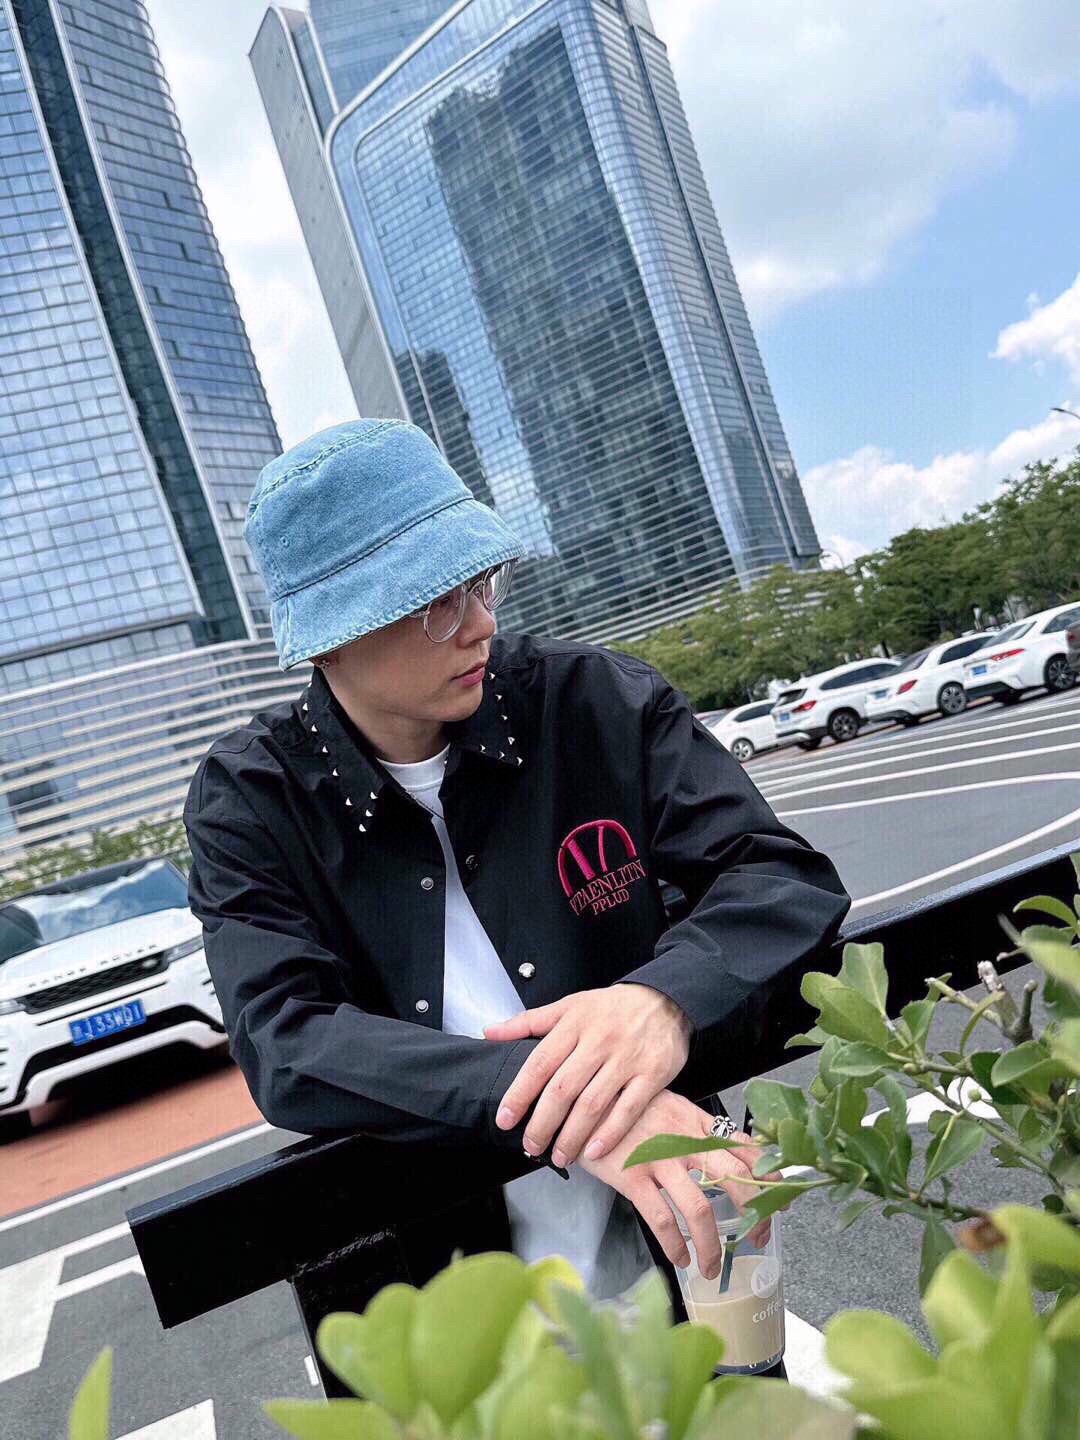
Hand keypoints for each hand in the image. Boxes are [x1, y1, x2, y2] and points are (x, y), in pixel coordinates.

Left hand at [484, 983, 690, 1167]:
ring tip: (559, 1156)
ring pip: (593, 1103)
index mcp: (574, 1023)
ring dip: (572, 1135)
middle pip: (563, 1089)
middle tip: (530, 1146)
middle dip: (542, 1123)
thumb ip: (529, 1022)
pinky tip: (594, 1151)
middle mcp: (599, 1041)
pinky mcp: (652, 1074)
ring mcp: (626, 1058)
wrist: (666, 999)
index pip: (539, 1063)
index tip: (505, 1119)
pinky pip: (629, 1108)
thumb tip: (490, 1032)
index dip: (520, 1094)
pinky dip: (611, 1133)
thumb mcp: (570, 1005)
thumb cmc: (612, 1007)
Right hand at [578, 1090, 781, 1275]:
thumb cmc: (623, 1106)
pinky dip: (675, 1245)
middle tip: (757, 1237)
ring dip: (712, 1245)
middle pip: (735, 1177)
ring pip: (700, 1208)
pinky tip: (680, 1257)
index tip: (780, 1199)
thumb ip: (694, 1126)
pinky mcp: (632, 1177)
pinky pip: (662, 1220)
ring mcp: (659, 1159)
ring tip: (711, 1266)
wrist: (579, 1100)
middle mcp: (684, 1139)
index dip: (768, 1175)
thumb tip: (723, 1150)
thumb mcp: (667, 1105)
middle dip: (753, 1213)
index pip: (744, 1146)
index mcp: (695, 1120)